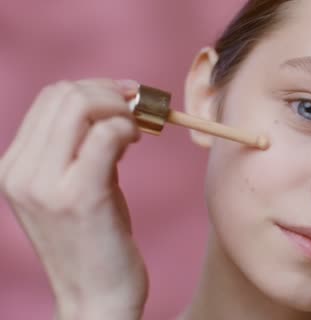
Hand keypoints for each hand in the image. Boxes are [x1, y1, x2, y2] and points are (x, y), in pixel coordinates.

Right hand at [0, 79, 147, 319]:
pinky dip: (128, 127)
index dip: (92, 88)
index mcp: (13, 167)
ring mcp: (45, 185)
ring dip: (120, 107)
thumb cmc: (94, 241)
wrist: (96, 298)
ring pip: (81, 106)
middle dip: (109, 91)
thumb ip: (79, 148)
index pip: (48, 99)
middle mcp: (19, 172)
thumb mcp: (73, 188)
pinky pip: (106, 134)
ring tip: (137, 129)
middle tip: (138, 108)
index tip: (124, 97)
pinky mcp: (79, 196)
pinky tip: (137, 142)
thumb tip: (111, 105)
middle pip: (63, 94)